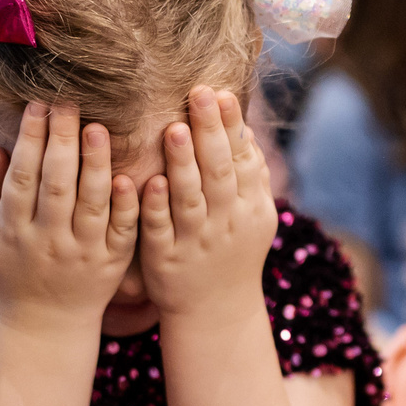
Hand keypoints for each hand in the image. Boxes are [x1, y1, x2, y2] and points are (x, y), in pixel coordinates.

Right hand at [0, 102, 139, 331]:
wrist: (46, 322)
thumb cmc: (10, 268)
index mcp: (14, 232)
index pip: (22, 177)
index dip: (29, 140)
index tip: (37, 106)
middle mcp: (49, 242)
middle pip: (57, 184)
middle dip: (62, 140)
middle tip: (68, 102)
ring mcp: (83, 253)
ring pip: (92, 203)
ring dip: (96, 163)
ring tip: (98, 126)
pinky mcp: (113, 262)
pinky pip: (122, 228)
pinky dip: (126, 202)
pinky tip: (128, 173)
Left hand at [138, 88, 276, 323]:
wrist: (216, 313)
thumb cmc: (233, 253)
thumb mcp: (254, 217)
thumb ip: (251, 174)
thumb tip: (244, 126)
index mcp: (250, 207)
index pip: (243, 159)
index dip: (232, 127)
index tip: (221, 93)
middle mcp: (226, 223)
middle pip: (219, 172)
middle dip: (210, 132)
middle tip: (198, 94)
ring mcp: (196, 242)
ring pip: (190, 198)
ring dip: (183, 163)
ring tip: (173, 129)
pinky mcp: (166, 260)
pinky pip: (161, 230)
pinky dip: (157, 207)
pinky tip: (150, 182)